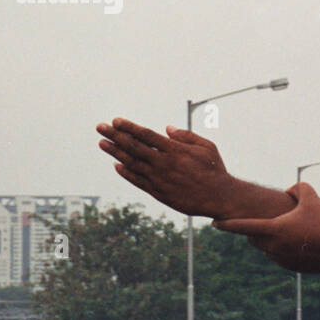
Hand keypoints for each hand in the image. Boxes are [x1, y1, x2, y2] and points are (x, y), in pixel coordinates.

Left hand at [96, 118, 237, 217]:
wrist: (219, 197)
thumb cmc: (215, 170)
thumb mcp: (207, 147)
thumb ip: (186, 136)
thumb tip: (167, 129)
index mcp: (175, 150)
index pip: (146, 135)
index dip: (129, 127)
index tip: (115, 121)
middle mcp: (163, 163)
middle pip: (133, 147)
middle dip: (114, 136)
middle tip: (100, 127)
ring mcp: (159, 179)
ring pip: (131, 163)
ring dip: (115, 152)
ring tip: (102, 143)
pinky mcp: (159, 192)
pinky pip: (138, 181)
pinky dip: (126, 172)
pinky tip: (116, 164)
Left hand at [213, 183, 319, 273]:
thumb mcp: (312, 198)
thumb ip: (298, 188)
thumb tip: (289, 191)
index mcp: (273, 229)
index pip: (243, 226)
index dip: (227, 224)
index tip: (214, 223)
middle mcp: (272, 246)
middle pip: (253, 237)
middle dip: (255, 229)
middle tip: (266, 221)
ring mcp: (280, 258)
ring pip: (266, 248)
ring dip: (269, 240)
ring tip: (287, 231)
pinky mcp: (289, 267)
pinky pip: (278, 256)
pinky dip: (281, 249)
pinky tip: (297, 242)